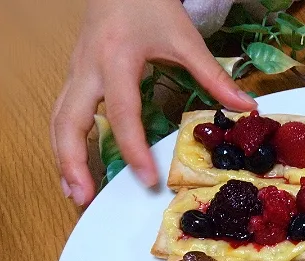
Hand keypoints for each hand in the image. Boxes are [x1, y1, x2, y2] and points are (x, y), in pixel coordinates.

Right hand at [51, 0, 255, 205]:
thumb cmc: (149, 4)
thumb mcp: (185, 38)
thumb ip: (214, 76)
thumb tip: (247, 108)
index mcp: (117, 59)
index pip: (123, 112)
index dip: (133, 149)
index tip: (147, 179)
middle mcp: (88, 69)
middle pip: (68, 121)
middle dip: (73, 162)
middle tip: (85, 198)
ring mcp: (76, 73)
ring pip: (57, 120)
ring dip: (63, 158)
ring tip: (76, 193)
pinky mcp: (74, 77)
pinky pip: (62, 114)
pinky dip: (65, 144)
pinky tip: (75, 168)